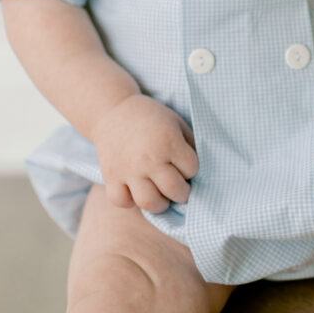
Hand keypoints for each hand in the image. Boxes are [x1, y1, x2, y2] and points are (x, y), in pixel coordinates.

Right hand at [92, 93, 198, 212]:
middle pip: (174, 190)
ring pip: (149, 202)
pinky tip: (136, 191)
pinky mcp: (111, 175)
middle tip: (178, 188)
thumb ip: (190, 144)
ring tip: (160, 195)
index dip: (191, 169)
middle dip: (181, 193)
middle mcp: (149, 157)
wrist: (112, 109)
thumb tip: (202, 171)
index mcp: (168, 141)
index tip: (184, 164)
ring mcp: (128, 169)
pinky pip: (122, 201)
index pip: (191, 170)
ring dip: (159, 203)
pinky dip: (130, 201)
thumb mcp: (176, 122)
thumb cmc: (150, 117)